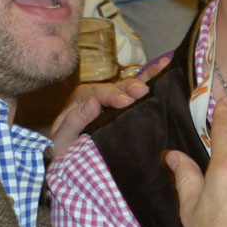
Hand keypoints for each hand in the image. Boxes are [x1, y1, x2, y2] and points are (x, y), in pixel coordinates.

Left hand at [50, 55, 169, 147]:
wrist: (70, 160)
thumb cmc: (64, 150)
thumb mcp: (61, 140)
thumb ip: (72, 122)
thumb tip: (92, 104)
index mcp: (82, 99)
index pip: (98, 93)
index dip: (112, 96)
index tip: (125, 102)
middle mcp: (99, 94)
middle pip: (117, 86)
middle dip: (131, 87)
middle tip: (143, 92)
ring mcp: (114, 99)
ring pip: (130, 84)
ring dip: (146, 79)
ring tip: (161, 72)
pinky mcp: (126, 105)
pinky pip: (138, 89)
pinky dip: (152, 78)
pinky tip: (165, 67)